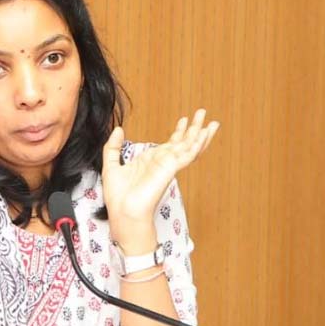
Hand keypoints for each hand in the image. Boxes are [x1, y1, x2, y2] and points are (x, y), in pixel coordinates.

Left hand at [102, 109, 218, 245]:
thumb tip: (118, 130)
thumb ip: (113, 147)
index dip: (179, 131)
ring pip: (189, 147)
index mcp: (151, 161)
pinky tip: (204, 135)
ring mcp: (168, 166)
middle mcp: (162, 163)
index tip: (184, 119)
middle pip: (183, 142)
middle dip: (194, 128)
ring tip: (213, 122)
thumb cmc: (119, 197)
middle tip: (202, 112)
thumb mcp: (112, 166)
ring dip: (201, 134)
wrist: (123, 213)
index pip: (170, 144)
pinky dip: (196, 145)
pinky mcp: (170, 170)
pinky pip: (187, 155)